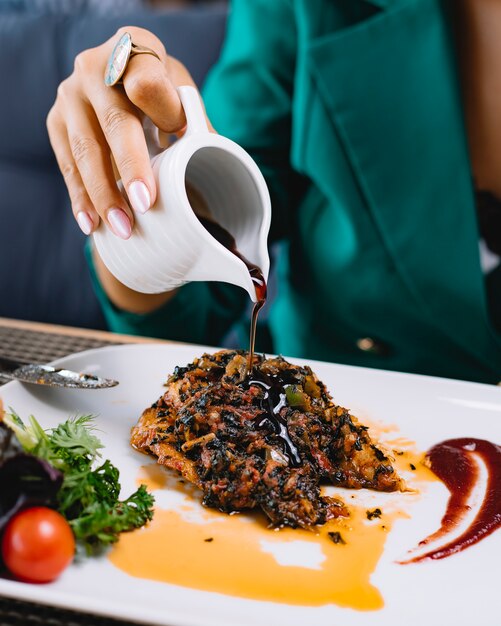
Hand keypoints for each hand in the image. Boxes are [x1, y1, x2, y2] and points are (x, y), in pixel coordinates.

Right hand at [47, 26, 209, 239]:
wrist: (119, 84)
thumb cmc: (162, 95)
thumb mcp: (183, 97)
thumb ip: (198, 124)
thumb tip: (220, 161)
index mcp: (135, 49)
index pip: (147, 79)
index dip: (163, 110)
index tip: (176, 135)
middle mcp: (95, 66)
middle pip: (114, 121)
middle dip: (131, 167)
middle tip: (145, 205)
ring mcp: (70, 94)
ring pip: (85, 149)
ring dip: (104, 194)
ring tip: (123, 227)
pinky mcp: (55, 121)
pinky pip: (67, 165)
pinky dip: (81, 198)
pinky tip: (91, 223)